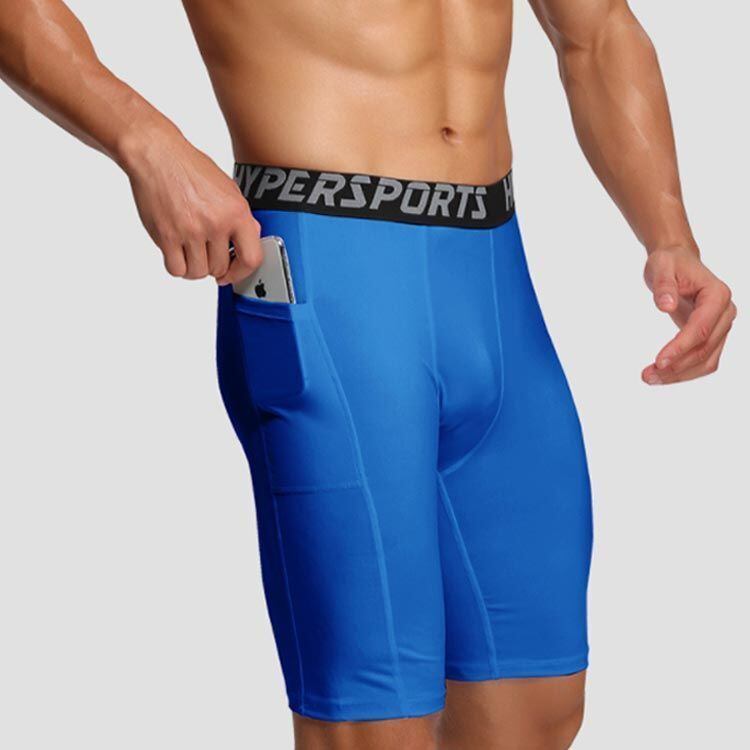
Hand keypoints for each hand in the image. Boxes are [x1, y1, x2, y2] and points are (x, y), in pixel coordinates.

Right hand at [123, 126, 261, 284]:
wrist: (157, 154)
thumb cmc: (190, 168)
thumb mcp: (228, 188)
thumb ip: (241, 217)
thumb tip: (251, 239)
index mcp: (236, 212)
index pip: (251, 258)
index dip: (242, 272)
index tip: (234, 274)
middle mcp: (216, 223)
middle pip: (220, 268)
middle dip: (214, 266)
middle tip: (206, 253)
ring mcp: (191, 231)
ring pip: (198, 273)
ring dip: (194, 267)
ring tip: (191, 252)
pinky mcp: (167, 236)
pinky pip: (176, 269)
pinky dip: (177, 266)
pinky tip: (177, 253)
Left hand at [642, 247, 736, 384]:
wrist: (677, 262)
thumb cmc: (670, 262)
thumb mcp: (661, 266)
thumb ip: (663, 285)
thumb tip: (665, 305)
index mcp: (717, 295)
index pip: (700, 328)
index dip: (680, 347)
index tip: (658, 361)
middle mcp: (725, 313)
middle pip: (705, 349)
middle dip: (677, 366)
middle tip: (647, 376)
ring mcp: (720, 326)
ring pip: (707, 360)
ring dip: (680, 374)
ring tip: (650, 378)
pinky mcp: (712, 335)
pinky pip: (703, 360)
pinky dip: (684, 371)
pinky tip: (662, 375)